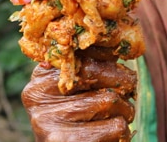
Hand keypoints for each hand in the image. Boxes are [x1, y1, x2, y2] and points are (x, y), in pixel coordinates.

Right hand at [22, 57, 136, 141]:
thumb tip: (119, 35)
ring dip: (125, 108)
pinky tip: (113, 133)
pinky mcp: (64, 141)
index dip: (105, 51)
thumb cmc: (78, 117)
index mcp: (40, 75)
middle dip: (122, 80)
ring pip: (109, 99)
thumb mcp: (77, 88)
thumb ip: (90, 64)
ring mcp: (47, 120)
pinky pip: (114, 125)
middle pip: (95, 71)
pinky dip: (123, 129)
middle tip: (129, 88)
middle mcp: (37, 95)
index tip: (120, 56)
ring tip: (122, 113)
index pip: (79, 51)